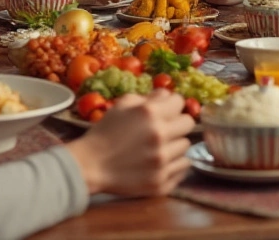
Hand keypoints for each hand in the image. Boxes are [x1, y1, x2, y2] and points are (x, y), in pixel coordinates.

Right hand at [66, 91, 194, 195]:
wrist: (90, 166)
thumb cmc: (105, 132)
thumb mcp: (122, 105)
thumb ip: (148, 97)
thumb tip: (167, 95)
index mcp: (150, 113)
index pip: (180, 102)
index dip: (172, 105)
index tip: (166, 111)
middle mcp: (160, 136)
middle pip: (188, 123)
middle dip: (177, 123)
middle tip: (164, 129)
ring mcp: (162, 161)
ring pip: (186, 146)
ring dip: (174, 145)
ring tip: (158, 148)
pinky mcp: (162, 182)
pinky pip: (183, 167)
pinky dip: (174, 164)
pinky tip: (159, 162)